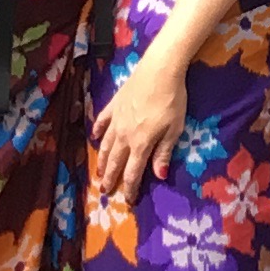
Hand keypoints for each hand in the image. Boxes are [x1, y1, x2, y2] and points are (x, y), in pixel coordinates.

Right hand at [93, 47, 190, 199]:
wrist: (160, 69)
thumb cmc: (172, 100)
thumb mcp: (174, 129)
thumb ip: (164, 152)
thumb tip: (159, 176)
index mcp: (140, 144)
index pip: (132, 173)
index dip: (130, 188)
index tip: (129, 201)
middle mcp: (124, 135)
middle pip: (115, 162)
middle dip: (110, 178)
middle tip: (105, 191)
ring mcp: (116, 119)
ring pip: (105, 145)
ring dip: (102, 160)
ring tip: (99, 172)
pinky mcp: (114, 104)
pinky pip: (102, 121)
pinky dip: (97, 131)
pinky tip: (94, 137)